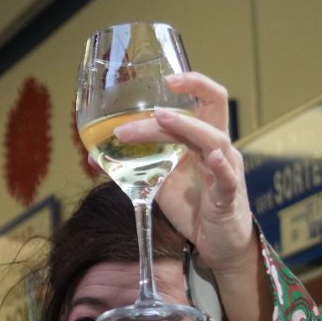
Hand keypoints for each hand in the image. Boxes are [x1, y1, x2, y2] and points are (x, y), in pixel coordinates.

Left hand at [115, 71, 256, 276]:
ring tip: (161, 118)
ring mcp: (226, 170)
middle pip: (211, 110)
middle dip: (181, 101)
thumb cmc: (193, 206)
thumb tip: (93, 156)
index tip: (166, 77)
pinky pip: (227, 178)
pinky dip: (221, 166)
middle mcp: (218, 148)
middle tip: (141, 111)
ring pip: (213, 139)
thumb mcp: (159, 181)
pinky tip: (213, 157)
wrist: (216, 243)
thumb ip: (133, 166)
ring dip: (184, 128)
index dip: (193, 83)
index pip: (206, 100)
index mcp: (202, 140)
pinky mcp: (228, 196)